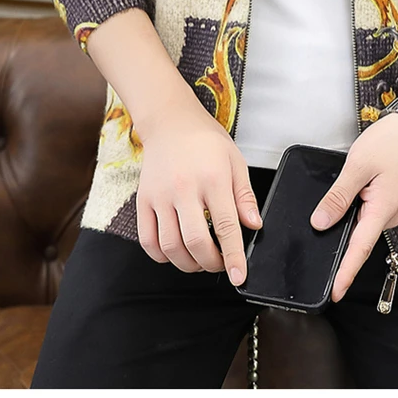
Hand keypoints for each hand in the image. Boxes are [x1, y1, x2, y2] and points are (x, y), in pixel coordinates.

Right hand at [135, 98, 261, 283]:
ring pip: (171, 246)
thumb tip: (254, 225)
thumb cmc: (205, 140)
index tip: (240, 276)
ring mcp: (160, 195)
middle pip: (196, 243)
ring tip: (200, 260)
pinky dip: (162, 255)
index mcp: (213, 178)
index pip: (226, 226)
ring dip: (188, 263)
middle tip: (221, 263)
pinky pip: (148, 240)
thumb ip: (245, 196)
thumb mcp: (235, 161)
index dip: (234, 256)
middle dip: (211, 263)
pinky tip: (176, 252)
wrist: (170, 121)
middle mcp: (184, 188)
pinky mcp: (143, 200)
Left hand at [310, 112, 397, 301]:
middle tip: (319, 266)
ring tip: (326, 230)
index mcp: (383, 209)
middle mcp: (389, 214)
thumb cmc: (389, 142)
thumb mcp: (357, 166)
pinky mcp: (385, 202)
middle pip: (359, 241)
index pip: (360, 248)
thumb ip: (338, 196)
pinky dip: (351, 218)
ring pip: (361, 228)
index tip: (334, 292)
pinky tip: (339, 213)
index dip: (346, 273)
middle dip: (340, 253)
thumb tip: (321, 222)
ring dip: (344, 231)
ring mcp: (388, 209)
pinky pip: (365, 216)